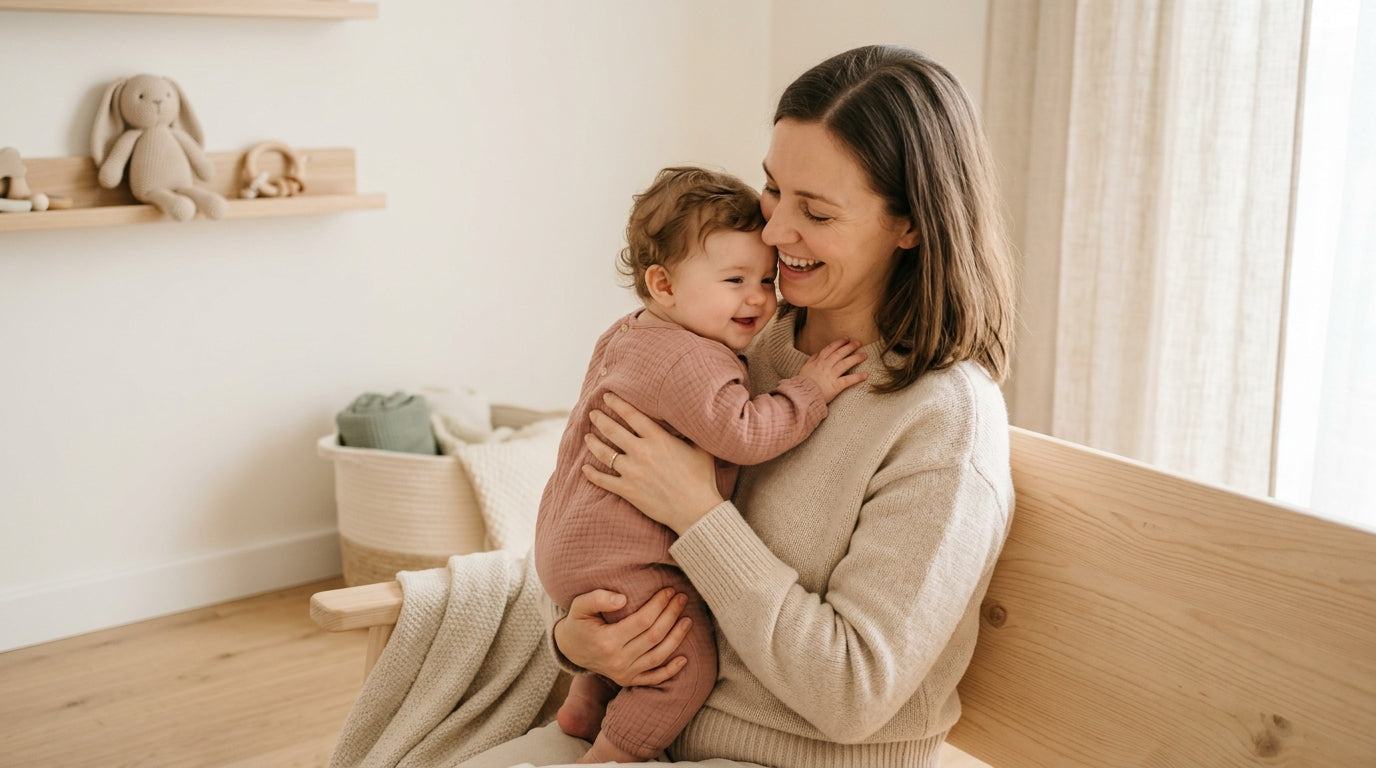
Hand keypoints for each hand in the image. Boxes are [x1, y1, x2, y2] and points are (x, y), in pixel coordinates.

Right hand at [554, 587, 691, 686]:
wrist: (569, 649)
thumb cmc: (578, 622)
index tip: (669, 590)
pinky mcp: (628, 680)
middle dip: (671, 615)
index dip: (659, 605)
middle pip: (654, 637)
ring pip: (658, 657)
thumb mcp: (580, 606)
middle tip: (682, 598)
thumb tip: (623, 599)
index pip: (642, 621)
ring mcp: (623, 673)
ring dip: (676, 638)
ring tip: (687, 620)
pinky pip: (653, 679)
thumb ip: (598, 598)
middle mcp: (617, 660)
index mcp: (606, 641)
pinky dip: (670, 671)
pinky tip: (684, 659)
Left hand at [582, 392, 722, 534]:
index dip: (617, 403)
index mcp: (657, 439)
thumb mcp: (700, 448)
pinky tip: (584, 468)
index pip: (631, 415)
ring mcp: (632, 472)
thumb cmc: (701, 478)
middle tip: (592, 414)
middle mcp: (641, 452)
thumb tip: (688, 418)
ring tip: (587, 437)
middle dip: (600, 420)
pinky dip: (592, 475)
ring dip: (593, 443)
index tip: (607, 397)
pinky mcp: (628, 491)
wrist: (696, 510)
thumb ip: (689, 432)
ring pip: (604, 454)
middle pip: (613, 431)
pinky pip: (604, 481)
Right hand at [796, 337, 867, 401]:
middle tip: (858, 343)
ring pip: (845, 364)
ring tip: (864, 355)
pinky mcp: (835, 386)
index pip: (830, 348)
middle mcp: (825, 366)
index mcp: (818, 361)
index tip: (846, 338)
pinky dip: (857, 377)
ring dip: (855, 358)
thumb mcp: (805, 368)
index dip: (839, 342)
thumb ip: (812, 359)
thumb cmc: (802, 383)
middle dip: (849, 347)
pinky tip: (865, 375)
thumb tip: (817, 353)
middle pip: (839, 353)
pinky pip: (848, 380)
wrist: (801, 395)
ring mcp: (831, 375)